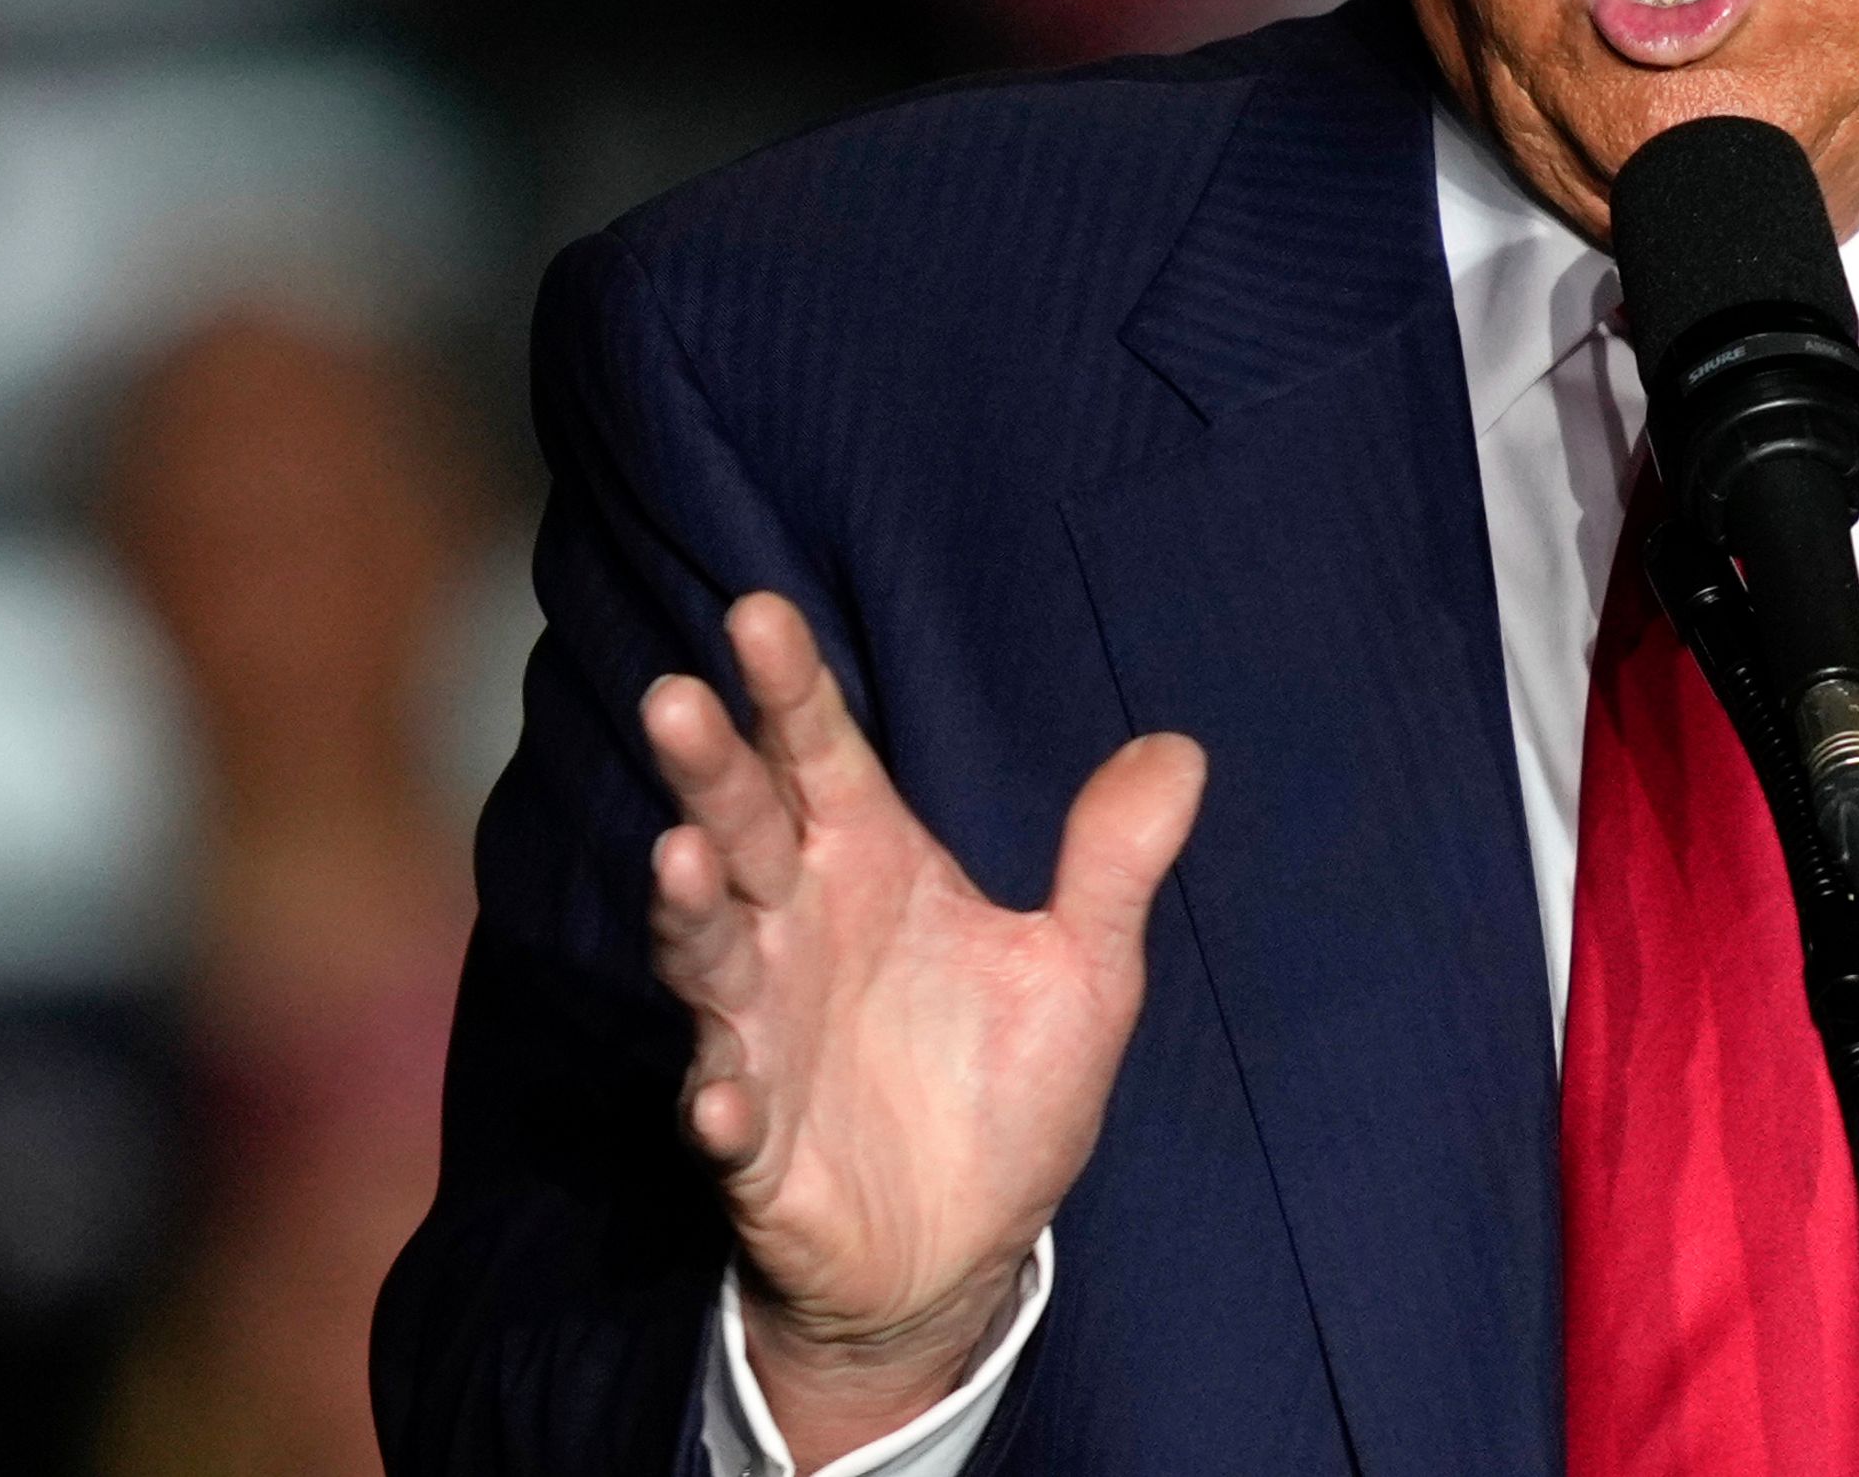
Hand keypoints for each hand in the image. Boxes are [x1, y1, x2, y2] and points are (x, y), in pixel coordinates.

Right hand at [644, 594, 1204, 1468]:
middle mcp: (799, 932)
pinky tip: (720, 1100)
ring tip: (677, 860)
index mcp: (872, 868)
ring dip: (689, 911)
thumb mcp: (1084, 971)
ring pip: (711, 954)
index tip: (760, 608)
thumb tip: (1181, 749)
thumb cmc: (1001, 1090)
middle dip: (710, 769)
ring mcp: (762, 1034)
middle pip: (744, 831)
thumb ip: (1113, 862)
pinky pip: (728, 1118)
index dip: (793, 690)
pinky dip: (720, 1105)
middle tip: (678, 697)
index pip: (824, 758)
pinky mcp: (755, 1144)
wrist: (956, 1249)